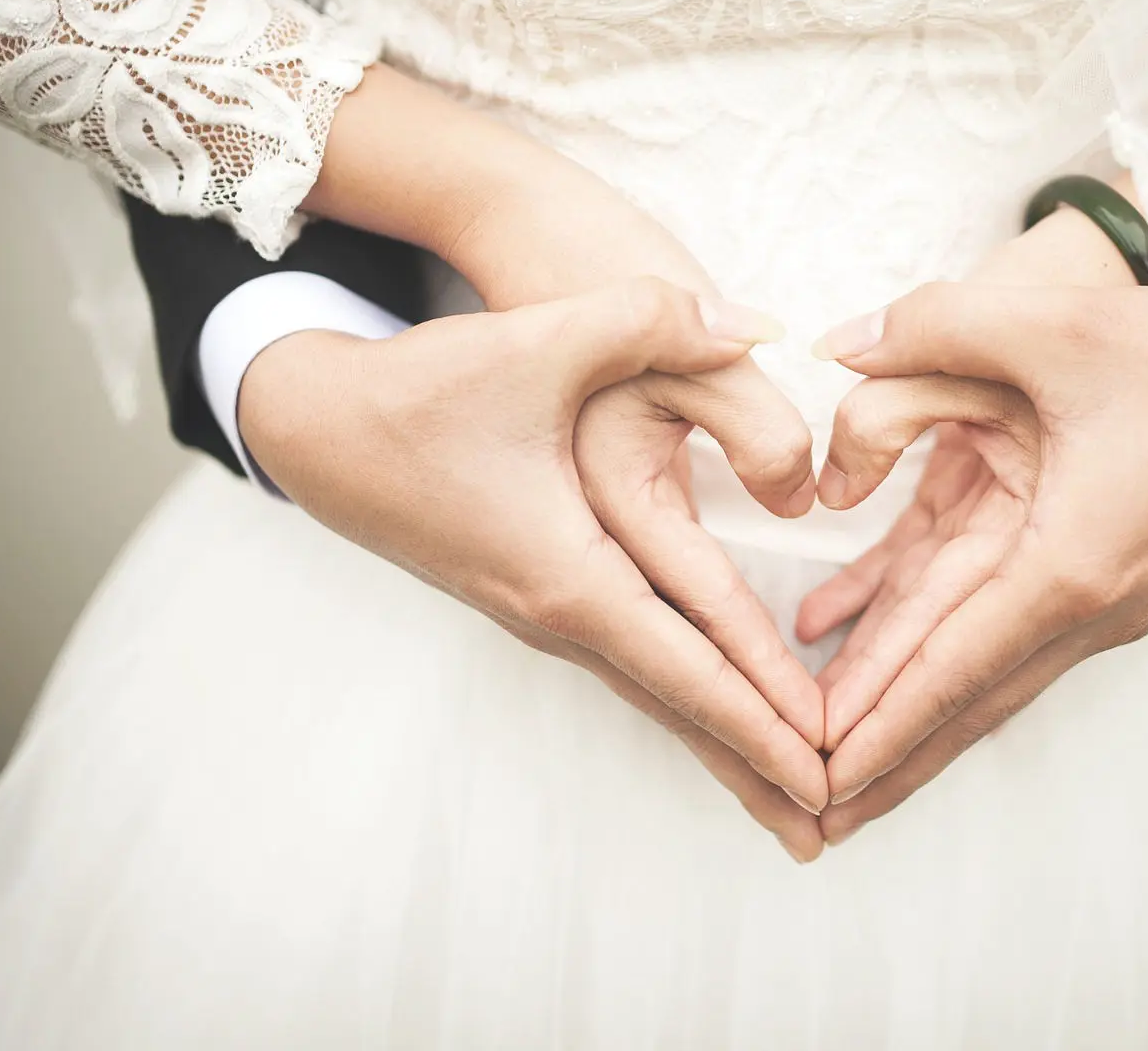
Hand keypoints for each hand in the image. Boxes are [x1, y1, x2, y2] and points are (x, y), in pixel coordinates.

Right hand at [240, 278, 829, 858]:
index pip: (687, 666)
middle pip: (677, 706)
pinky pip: (632, 662)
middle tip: (830, 827)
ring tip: (785, 793)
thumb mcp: (538, 342)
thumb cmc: (422, 391)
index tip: (826, 771)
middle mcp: (556, 613)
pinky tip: (716, 710)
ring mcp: (542, 612)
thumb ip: (652, 321)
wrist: (317, 427)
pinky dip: (685, 697)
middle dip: (754, 765)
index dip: (762, 718)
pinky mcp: (537, 593)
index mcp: (568, 574)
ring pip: (654, 690)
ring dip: (723, 740)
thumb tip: (758, 326)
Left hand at [802, 277, 1147, 844]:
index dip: (877, 725)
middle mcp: (1084, 608)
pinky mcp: (1098, 584)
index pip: (951, 668)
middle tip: (807, 815)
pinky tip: (863, 637)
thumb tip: (837, 346)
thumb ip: (936, 325)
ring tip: (839, 771)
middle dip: (883, 759)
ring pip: (980, 678)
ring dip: (908, 722)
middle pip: (962, 702)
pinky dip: (936, 651)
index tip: (818, 782)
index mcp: (1068, 564)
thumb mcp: (1058, 323)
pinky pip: (1000, 632)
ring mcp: (1097, 606)